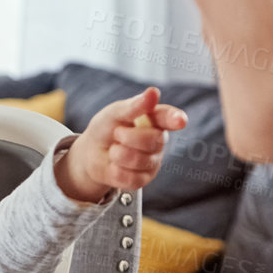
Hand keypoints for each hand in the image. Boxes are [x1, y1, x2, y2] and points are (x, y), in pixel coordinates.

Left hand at [56, 87, 187, 202]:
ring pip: (140, 160)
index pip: (169, 118)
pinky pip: (132, 178)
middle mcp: (159, 139)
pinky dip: (116, 171)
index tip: (180, 120)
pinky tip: (115, 165)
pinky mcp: (144, 179)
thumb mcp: (114, 113)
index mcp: (155, 119)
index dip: (175, 119)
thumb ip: (133, 106)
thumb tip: (153, 93)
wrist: (91, 153)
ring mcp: (153, 160)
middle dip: (128, 137)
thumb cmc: (106, 128)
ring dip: (118, 154)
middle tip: (116, 133)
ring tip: (114, 149)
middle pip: (153, 141)